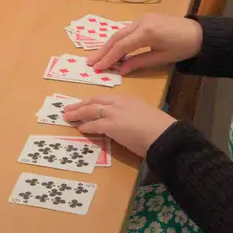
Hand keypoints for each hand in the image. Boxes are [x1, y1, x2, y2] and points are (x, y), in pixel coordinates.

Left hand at [63, 94, 177, 155]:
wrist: (164, 134)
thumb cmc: (159, 128)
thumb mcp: (144, 116)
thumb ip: (132, 116)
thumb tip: (126, 124)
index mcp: (128, 99)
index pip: (105, 98)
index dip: (92, 101)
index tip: (84, 103)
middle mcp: (119, 103)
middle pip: (94, 101)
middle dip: (80, 104)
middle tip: (68, 108)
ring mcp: (114, 113)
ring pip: (91, 110)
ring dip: (78, 114)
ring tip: (68, 117)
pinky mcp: (111, 125)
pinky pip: (94, 125)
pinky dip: (86, 126)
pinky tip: (80, 129)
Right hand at [87, 13, 202, 74]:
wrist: (199, 33)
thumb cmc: (182, 48)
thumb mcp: (161, 58)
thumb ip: (139, 63)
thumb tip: (121, 71)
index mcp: (147, 32)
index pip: (122, 46)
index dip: (109, 58)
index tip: (98, 68)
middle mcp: (142, 22)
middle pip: (117, 37)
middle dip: (103, 51)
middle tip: (90, 63)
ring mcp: (143, 18)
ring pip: (120, 32)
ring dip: (108, 45)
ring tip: (96, 57)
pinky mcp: (145, 18)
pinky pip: (127, 30)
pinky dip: (117, 40)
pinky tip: (111, 49)